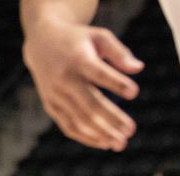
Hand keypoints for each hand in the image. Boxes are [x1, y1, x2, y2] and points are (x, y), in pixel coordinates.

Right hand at [23, 20, 142, 150]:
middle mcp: (64, 77)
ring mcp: (55, 92)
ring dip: (101, 133)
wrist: (41, 41)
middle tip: (131, 130)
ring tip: (121, 143)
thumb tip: (138, 68)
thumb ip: (119, 52)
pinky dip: (86, 137)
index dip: (115, 83)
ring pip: (79, 118)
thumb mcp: (98, 36)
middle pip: (89, 102)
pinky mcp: (50, 103)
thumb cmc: (78, 40)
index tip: (133, 92)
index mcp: (77, 58)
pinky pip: (68, 125)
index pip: (97, 73)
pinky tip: (104, 143)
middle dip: (111, 118)